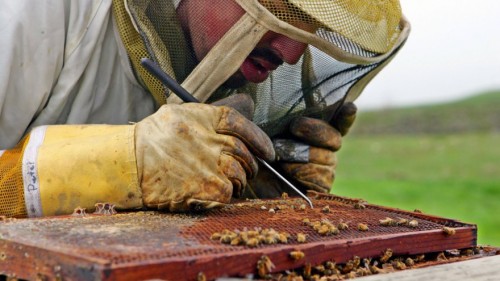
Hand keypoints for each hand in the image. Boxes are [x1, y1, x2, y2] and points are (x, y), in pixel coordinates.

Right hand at [135, 101, 274, 210]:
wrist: (130, 160)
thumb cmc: (157, 137)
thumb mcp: (184, 114)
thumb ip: (213, 116)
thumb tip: (248, 107)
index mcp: (207, 117)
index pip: (243, 125)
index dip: (260, 140)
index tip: (268, 152)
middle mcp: (211, 139)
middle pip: (244, 153)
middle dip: (250, 164)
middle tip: (246, 170)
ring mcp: (208, 165)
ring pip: (239, 175)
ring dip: (238, 181)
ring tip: (229, 182)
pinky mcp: (203, 188)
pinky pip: (227, 194)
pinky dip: (226, 195)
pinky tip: (214, 192)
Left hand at [244, 102, 356, 197]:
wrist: (234, 188)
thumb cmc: (240, 155)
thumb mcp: (239, 130)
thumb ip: (243, 111)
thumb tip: (248, 98)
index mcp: (303, 132)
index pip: (334, 122)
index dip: (345, 116)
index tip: (349, 106)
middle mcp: (315, 151)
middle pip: (335, 138)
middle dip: (317, 130)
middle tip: (295, 126)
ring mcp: (316, 172)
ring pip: (329, 159)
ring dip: (303, 153)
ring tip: (278, 155)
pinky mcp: (314, 192)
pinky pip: (323, 179)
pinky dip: (305, 171)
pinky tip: (286, 170)